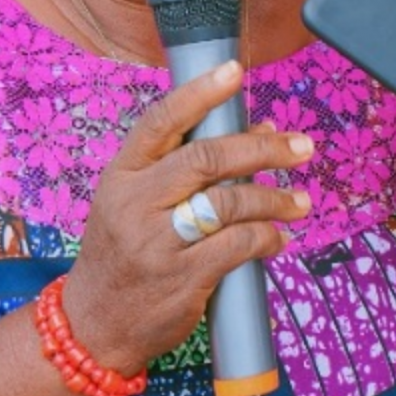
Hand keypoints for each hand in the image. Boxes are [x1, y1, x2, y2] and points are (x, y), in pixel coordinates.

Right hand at [66, 60, 314, 373]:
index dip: (200, 92)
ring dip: (274, 199)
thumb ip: (190, 165)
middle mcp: (134, 203)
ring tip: (299, 202)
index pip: (161, 121)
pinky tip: (278, 238)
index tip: (236, 71)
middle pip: (207, 158)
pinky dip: (267, 238)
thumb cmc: (124, 252)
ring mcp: (156, 242)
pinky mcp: (180, 278)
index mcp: (122, 175)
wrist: (94, 323)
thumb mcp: (138, 202)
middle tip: (301, 147)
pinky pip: (238, 246)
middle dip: (263, 149)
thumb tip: (263, 130)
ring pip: (229, 202)